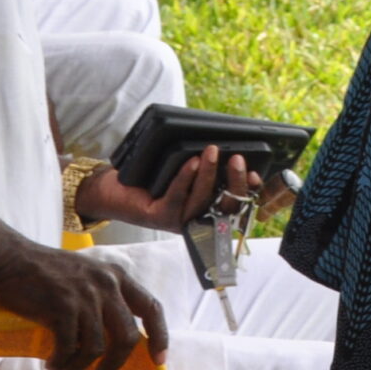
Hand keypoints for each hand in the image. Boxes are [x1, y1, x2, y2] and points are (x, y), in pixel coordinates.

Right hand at [0, 229, 167, 369]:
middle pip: (128, 336)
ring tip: (64, 369)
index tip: (159, 360)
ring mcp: (86, 296)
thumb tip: (113, 331)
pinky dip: (61, 362)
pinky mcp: (62, 307)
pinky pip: (70, 347)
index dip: (160, 336)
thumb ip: (104, 295)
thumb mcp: (88, 275)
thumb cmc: (46, 272)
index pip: (152, 308)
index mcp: (118, 276)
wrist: (12, 259)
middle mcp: (108, 285)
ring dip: (80, 366)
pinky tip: (51, 363)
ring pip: (96, 347)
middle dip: (116, 362)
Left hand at [73, 147, 278, 234]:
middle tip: (238, 158)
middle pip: (225, 205)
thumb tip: (229, 149)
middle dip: (235, 182)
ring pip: (202, 199)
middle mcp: (197, 218)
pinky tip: (191, 162)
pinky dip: (185, 178)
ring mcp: (178, 220)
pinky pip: (177, 197)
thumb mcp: (185, 171)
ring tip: (211, 151)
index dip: (249, 191)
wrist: (115, 189)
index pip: (237, 202)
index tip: (256, 174)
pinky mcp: (159, 218)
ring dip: (209, 174)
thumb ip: (207, 167)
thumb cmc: (153, 178)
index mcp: (208, 208)